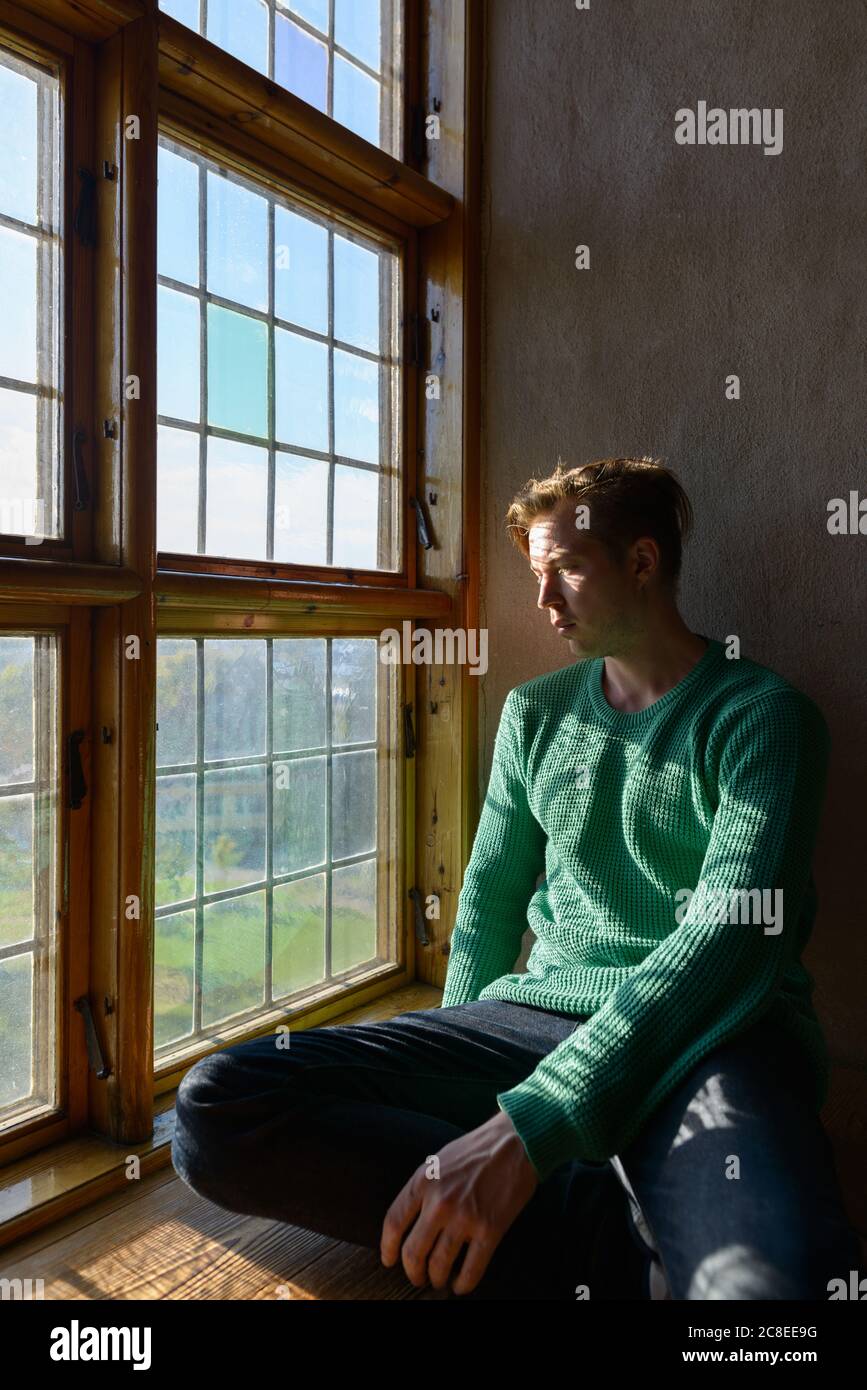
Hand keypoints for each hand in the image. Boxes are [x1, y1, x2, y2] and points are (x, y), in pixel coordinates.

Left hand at [379, 1108, 539, 1294]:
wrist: (516, 1143)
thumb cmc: (476, 1150)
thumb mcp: (438, 1161)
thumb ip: (422, 1188)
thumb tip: (409, 1220)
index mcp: (423, 1181)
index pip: (393, 1223)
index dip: (388, 1248)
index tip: (389, 1260)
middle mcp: (439, 1202)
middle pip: (413, 1252)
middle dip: (412, 1272)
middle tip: (417, 1277)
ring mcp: (464, 1217)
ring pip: (439, 1265)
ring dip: (436, 1279)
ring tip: (439, 1280)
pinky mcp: (490, 1230)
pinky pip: (471, 1269)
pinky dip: (463, 1284)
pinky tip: (460, 1285)